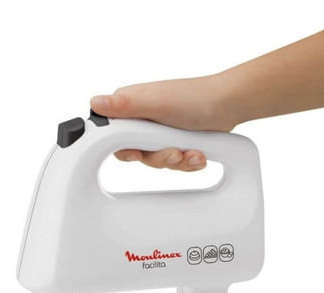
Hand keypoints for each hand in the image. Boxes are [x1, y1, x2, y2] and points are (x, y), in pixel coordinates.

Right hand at [90, 75, 234, 171]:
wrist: (228, 105)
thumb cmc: (195, 98)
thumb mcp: (156, 103)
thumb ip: (125, 107)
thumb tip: (95, 103)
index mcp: (131, 106)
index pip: (113, 136)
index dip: (125, 149)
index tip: (137, 153)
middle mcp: (143, 119)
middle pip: (138, 154)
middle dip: (159, 157)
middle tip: (174, 152)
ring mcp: (160, 132)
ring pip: (158, 160)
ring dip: (178, 160)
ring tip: (192, 152)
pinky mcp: (176, 141)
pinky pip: (175, 163)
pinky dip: (188, 161)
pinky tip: (198, 154)